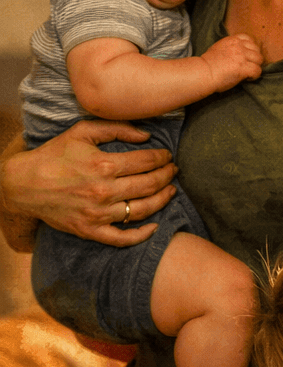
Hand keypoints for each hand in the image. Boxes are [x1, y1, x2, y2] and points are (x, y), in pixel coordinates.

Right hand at [1, 122, 176, 248]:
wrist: (24, 184)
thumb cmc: (54, 155)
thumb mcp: (82, 131)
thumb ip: (116, 128)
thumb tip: (147, 135)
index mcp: (103, 165)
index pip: (146, 162)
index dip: (162, 158)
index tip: (167, 156)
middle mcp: (104, 191)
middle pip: (150, 185)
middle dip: (167, 176)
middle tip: (174, 171)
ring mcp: (98, 214)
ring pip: (143, 210)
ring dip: (163, 199)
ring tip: (171, 191)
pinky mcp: (91, 231)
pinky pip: (123, 238)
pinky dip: (142, 235)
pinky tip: (155, 226)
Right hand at [200, 34, 262, 91]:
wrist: (203, 73)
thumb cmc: (208, 64)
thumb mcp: (218, 48)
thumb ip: (230, 48)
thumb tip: (238, 54)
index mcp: (232, 40)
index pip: (248, 38)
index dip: (249, 48)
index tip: (245, 56)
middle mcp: (238, 46)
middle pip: (256, 49)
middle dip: (254, 58)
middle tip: (247, 66)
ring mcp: (242, 56)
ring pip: (259, 59)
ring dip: (255, 66)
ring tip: (247, 73)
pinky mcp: (244, 67)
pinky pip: (257, 71)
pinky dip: (254, 76)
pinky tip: (246, 78)